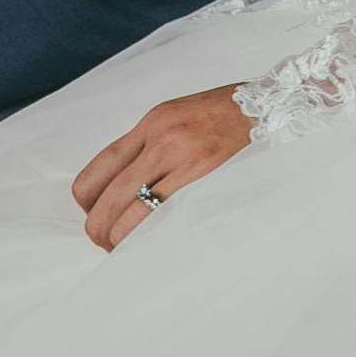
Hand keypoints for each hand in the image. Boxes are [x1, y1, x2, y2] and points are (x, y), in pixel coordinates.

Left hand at [70, 87, 252, 250]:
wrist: (268, 107)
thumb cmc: (220, 115)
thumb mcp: (174, 116)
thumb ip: (147, 145)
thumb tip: (119, 182)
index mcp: (152, 124)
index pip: (102, 164)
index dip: (87, 195)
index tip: (88, 211)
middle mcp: (164, 141)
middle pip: (113, 194)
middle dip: (99, 225)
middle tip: (100, 240)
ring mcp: (188, 163)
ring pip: (137, 212)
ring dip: (121, 237)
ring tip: (120, 248)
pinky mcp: (211, 183)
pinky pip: (170, 217)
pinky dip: (151, 235)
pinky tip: (148, 244)